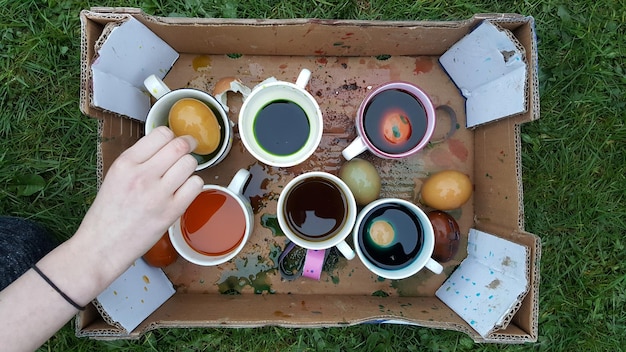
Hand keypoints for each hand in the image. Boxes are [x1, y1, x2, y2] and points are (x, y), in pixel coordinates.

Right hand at [75, 126, 202, 272]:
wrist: (102, 246)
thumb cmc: (108, 213)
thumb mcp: (115, 176)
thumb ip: (139, 160)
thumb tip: (166, 145)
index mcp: (126, 163)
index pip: (161, 134)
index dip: (172, 136)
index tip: (175, 141)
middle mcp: (142, 175)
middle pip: (179, 146)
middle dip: (188, 145)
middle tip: (189, 149)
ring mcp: (158, 194)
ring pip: (190, 164)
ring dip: (189, 167)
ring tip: (181, 175)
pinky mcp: (171, 212)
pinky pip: (196, 186)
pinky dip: (193, 185)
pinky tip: (184, 190)